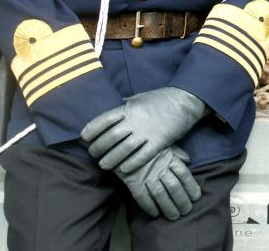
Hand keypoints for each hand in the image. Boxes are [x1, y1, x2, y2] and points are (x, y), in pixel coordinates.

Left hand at [81, 87, 207, 173]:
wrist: (185, 100)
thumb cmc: (161, 98)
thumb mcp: (140, 97)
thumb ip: (125, 104)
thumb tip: (112, 106)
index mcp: (129, 107)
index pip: (104, 119)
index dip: (92, 129)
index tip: (84, 137)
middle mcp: (136, 119)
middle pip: (111, 136)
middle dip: (98, 147)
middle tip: (92, 154)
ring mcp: (147, 131)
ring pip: (124, 149)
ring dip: (111, 159)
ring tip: (104, 165)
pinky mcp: (159, 141)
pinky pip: (142, 156)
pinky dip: (131, 164)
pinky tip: (124, 170)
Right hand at [116, 145, 201, 219]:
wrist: (123, 142)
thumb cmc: (147, 144)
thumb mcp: (163, 144)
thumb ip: (177, 153)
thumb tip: (189, 161)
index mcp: (169, 158)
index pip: (184, 174)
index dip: (191, 187)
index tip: (196, 197)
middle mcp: (159, 167)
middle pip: (174, 186)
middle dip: (182, 201)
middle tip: (186, 211)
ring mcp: (146, 175)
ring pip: (160, 194)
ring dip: (168, 208)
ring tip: (174, 216)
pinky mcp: (132, 181)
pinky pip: (142, 197)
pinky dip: (149, 207)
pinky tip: (155, 214)